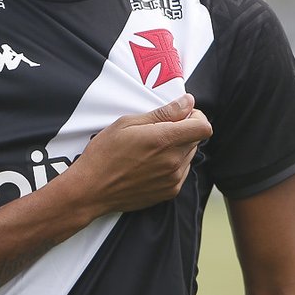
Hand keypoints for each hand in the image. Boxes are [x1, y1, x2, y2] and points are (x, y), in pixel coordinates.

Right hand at [72, 93, 212, 215]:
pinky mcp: (169, 192)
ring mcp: (173, 179)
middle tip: (158, 130)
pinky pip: (181, 172)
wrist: (91, 190)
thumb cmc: (104, 153)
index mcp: (164, 140)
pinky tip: (150, 163)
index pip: (203, 127)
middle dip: (183, 130)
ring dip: (177, 148)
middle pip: (196, 140)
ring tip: (150, 149)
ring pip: (189, 156)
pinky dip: (172, 164)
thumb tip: (188, 102)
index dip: (196, 116)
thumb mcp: (127, 123)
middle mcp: (173, 161)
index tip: (181, 115)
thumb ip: (163, 113)